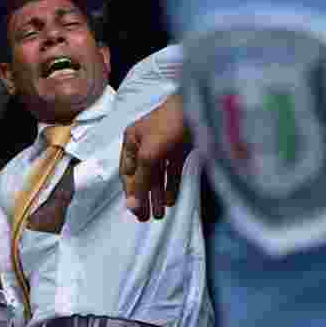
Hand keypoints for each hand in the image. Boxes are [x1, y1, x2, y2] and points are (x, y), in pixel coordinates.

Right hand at [120, 94, 193, 221]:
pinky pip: (172, 171)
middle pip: (142, 176)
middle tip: (146, 218)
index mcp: (132, 140)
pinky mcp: (179, 149)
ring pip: (158, 175)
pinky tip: (171, 200)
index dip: (130, 191)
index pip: (127, 172)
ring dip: (157, 195)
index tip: (135, 211)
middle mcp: (145, 143)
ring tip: (159, 215)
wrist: (198, 108)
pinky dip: (171, 185)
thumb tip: (131, 206)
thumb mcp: (149, 154)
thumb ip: (141, 181)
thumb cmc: (167, 126)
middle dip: (144, 197)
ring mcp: (163, 146)